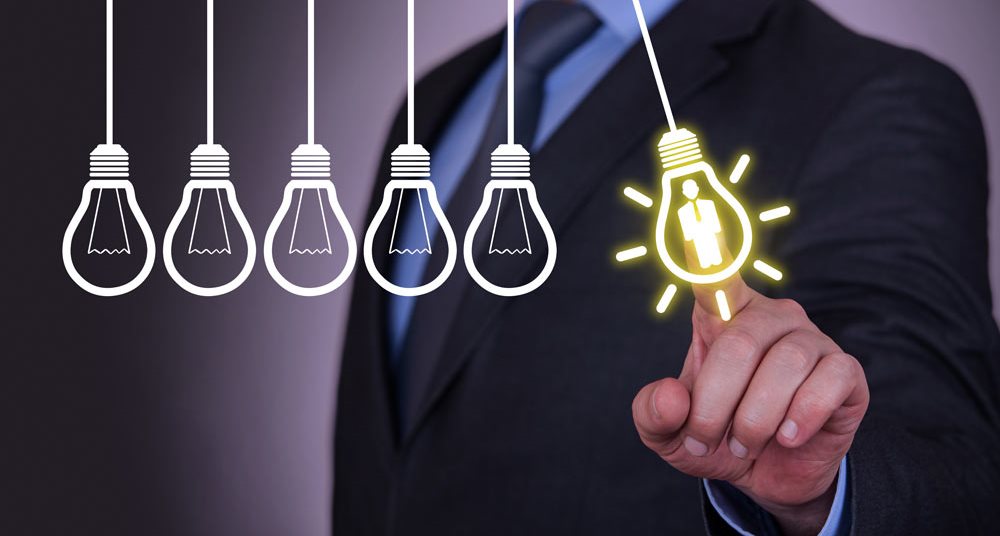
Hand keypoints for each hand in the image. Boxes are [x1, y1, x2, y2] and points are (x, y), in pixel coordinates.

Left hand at [631, 272, 868, 534]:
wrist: (766, 476)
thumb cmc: (717, 439)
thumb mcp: (671, 435)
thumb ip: (654, 414)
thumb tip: (672, 396)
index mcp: (723, 317)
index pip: (715, 278)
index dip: (708, 255)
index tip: (697, 225)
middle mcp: (771, 318)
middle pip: (740, 343)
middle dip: (715, 405)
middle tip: (706, 440)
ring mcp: (811, 341)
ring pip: (785, 364)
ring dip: (756, 418)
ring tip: (744, 445)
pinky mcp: (847, 373)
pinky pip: (829, 381)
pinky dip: (803, 415)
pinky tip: (787, 437)